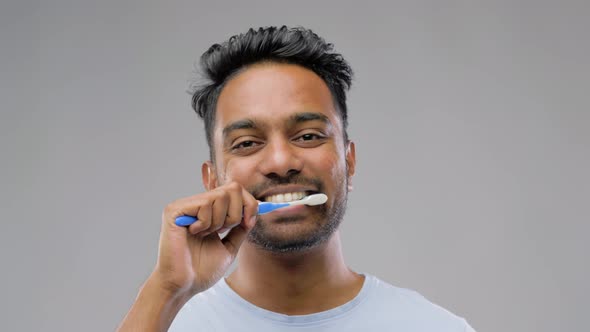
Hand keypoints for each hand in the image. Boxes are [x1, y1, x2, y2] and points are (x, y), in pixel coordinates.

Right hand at [152, 181, 257, 296]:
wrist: (183, 286)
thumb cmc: (201, 271)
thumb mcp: (229, 247)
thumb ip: (239, 229)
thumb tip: (253, 212)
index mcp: (209, 212)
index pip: (235, 191)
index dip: (249, 204)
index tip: (250, 223)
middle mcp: (197, 205)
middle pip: (233, 188)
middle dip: (237, 213)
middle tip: (223, 231)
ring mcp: (185, 206)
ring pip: (221, 196)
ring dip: (220, 221)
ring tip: (205, 235)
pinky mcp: (174, 210)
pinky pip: (205, 205)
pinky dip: (206, 223)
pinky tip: (194, 234)